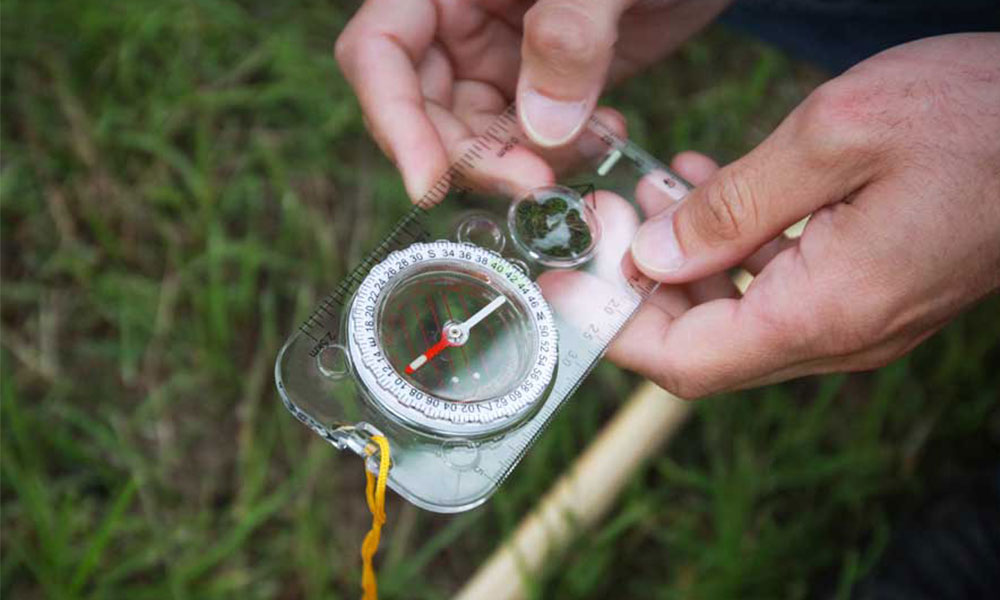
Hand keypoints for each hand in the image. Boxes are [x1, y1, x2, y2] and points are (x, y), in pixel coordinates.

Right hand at [334, 0, 729, 199]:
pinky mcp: (541, 85)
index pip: (379, 52)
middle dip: (472, 158)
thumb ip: (571, 31)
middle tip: (532, 185)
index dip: (393, 120)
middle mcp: (458, 21)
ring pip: (477, 137)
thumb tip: (542, 127)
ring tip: (585, 151)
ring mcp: (497, 56)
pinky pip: (528, 139)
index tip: (429, 184)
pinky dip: (559, 154)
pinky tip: (605, 134)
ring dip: (521, 164)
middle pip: (424, 110)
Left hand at [618, 33, 999, 397]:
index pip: (685, 363)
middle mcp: (839, 334)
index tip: (566, 281)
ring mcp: (857, 317)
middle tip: (607, 217)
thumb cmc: (980, 118)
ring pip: (735, 314)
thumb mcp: (836, 136)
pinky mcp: (868, 289)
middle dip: (640, 287)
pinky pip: (776, 287)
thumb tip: (653, 254)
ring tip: (656, 189)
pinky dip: (730, 246)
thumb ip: (734, 204)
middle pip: (702, 345)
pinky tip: (713, 186)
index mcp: (826, 311)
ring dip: (682, 260)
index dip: (613, 328)